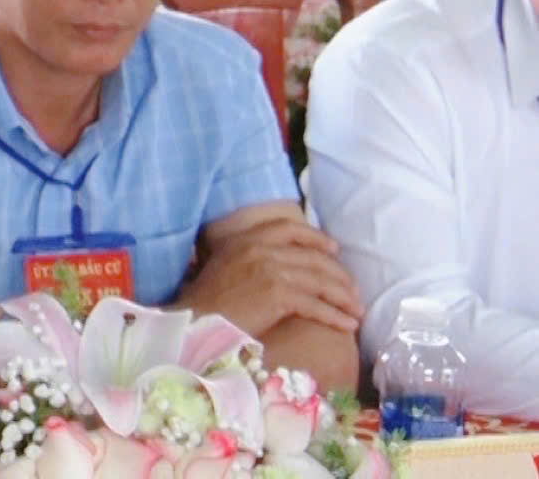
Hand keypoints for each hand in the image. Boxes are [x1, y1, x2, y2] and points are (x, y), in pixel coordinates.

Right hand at [175, 219, 362, 334]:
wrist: (196, 321)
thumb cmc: (208, 302)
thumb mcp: (226, 266)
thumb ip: (251, 257)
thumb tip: (281, 264)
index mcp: (246, 239)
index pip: (288, 228)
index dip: (315, 238)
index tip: (334, 249)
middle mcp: (260, 249)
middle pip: (313, 258)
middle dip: (339, 276)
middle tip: (354, 292)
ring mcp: (270, 270)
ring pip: (320, 282)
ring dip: (344, 298)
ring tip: (357, 311)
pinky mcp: (278, 295)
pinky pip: (316, 305)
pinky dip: (336, 316)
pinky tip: (347, 325)